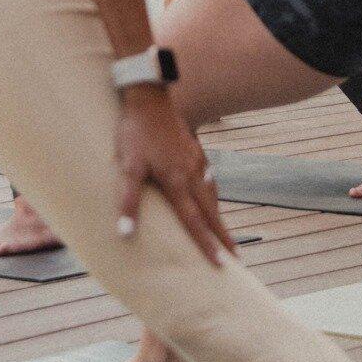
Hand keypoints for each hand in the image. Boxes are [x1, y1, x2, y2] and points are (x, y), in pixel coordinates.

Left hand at [115, 87, 234, 261]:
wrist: (149, 98)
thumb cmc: (135, 132)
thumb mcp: (127, 166)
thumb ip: (127, 200)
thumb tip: (124, 232)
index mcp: (177, 182)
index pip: (195, 222)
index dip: (207, 244)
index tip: (222, 264)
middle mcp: (192, 174)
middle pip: (211, 213)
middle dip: (222, 236)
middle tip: (236, 257)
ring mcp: (196, 161)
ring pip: (212, 196)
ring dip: (219, 217)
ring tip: (224, 234)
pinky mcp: (195, 150)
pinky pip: (209, 179)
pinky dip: (213, 195)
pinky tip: (211, 197)